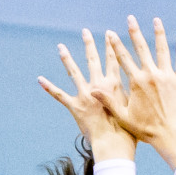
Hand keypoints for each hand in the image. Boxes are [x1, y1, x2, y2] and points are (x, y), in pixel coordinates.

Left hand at [37, 28, 135, 162]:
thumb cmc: (127, 130)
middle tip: (84, 31)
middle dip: (89, 44)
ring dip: (66, 58)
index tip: (109, 33)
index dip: (111, 46)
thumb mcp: (132, 108)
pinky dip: (49, 87)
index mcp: (115, 84)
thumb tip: (136, 87)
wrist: (113, 143)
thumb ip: (129, 95)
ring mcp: (85, 94)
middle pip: (93, 60)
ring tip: (60, 46)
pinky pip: (59, 95)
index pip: (113, 59)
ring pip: (74, 72)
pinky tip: (39, 79)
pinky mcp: (75, 106)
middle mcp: (98, 85)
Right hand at [100, 17, 175, 169]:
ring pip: (162, 50)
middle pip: (142, 48)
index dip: (115, 45)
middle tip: (130, 19)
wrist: (171, 134)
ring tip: (156, 21)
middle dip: (134, 32)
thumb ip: (109, 101)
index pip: (123, 59)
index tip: (110, 33)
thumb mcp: (123, 116)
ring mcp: (168, 76)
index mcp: (136, 82)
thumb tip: (92, 90)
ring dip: (159, 34)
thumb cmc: (146, 128)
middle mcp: (151, 75)